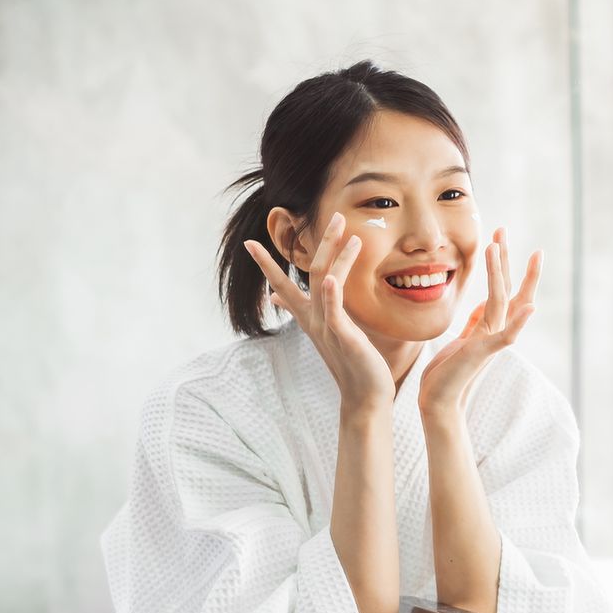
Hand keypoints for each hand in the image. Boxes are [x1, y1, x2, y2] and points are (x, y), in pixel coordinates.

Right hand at [244, 212, 393, 411]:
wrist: (364, 396)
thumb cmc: (350, 363)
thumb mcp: (324, 333)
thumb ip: (302, 313)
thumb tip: (277, 297)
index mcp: (310, 317)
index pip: (284, 285)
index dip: (267, 265)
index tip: (249, 244)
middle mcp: (315, 319)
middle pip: (310, 274)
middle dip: (320, 243)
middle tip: (333, 215)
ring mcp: (327, 327)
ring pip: (325, 284)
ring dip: (334, 256)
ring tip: (346, 231)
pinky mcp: (344, 338)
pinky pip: (334, 313)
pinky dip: (332, 295)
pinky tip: (333, 278)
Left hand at [419, 228, 540, 417]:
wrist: (439, 400)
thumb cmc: (449, 372)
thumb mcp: (462, 339)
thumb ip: (476, 323)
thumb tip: (483, 306)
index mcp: (489, 324)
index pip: (503, 287)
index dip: (503, 262)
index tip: (499, 236)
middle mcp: (495, 329)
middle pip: (507, 287)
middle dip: (506, 258)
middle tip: (503, 229)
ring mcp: (492, 340)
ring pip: (501, 300)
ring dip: (500, 272)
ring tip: (496, 245)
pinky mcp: (484, 354)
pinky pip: (506, 336)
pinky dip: (519, 322)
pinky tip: (531, 307)